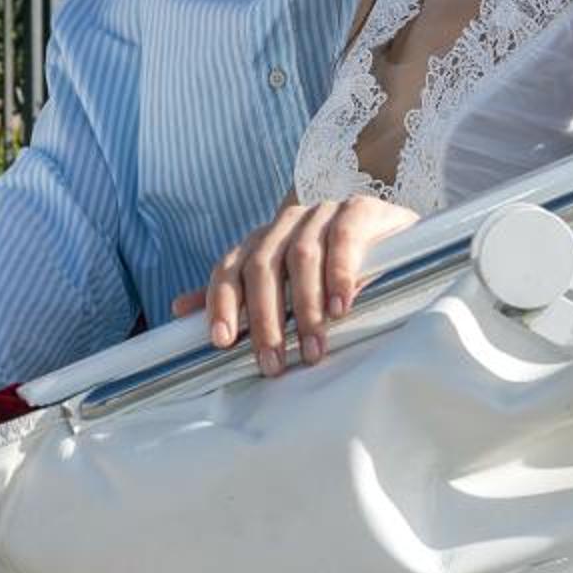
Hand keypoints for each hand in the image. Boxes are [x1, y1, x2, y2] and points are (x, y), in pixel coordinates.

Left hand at [200, 195, 417, 376]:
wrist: (392, 234)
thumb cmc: (333, 269)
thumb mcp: (286, 286)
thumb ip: (239, 296)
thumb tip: (179, 309)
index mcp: (262, 241)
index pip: (229, 267)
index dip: (221, 302)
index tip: (221, 342)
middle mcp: (286, 222)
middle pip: (262, 267)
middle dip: (265, 318)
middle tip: (274, 363)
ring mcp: (322, 212)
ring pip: (300, 256)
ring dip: (305, 307)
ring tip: (314, 348)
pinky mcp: (359, 209)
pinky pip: (342, 238)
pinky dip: (339, 274)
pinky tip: (342, 306)